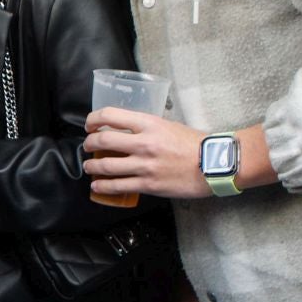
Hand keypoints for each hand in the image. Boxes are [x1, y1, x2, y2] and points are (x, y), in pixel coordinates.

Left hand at [84, 108, 206, 199]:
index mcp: (149, 123)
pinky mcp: (148, 184)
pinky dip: (102, 186)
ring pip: (105, 166)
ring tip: (89, 167)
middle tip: (88, 147)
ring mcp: (144, 165)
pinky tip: (98, 186)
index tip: (90, 124)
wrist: (214, 163)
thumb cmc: (194, 144)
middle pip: (102, 140)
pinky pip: (118, 186)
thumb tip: (127, 131)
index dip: (93, 119)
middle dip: (89, 144)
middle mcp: (143, 143)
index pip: (110, 115)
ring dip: (91, 167)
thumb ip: (146, 127)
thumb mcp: (168, 125)